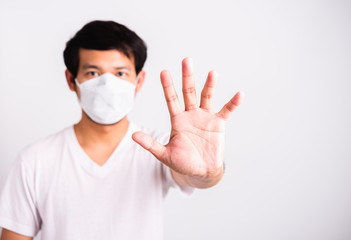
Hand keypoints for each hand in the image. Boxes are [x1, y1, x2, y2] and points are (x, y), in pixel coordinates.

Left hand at [132, 58, 242, 183]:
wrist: (201, 171)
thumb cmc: (183, 162)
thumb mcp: (164, 154)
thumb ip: (150, 144)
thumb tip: (133, 135)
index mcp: (177, 120)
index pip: (171, 100)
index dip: (167, 87)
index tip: (164, 72)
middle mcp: (191, 114)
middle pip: (188, 92)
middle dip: (187, 77)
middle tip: (186, 60)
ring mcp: (205, 117)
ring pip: (207, 97)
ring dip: (209, 85)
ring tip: (212, 73)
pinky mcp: (218, 124)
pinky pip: (226, 111)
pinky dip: (233, 103)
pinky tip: (239, 94)